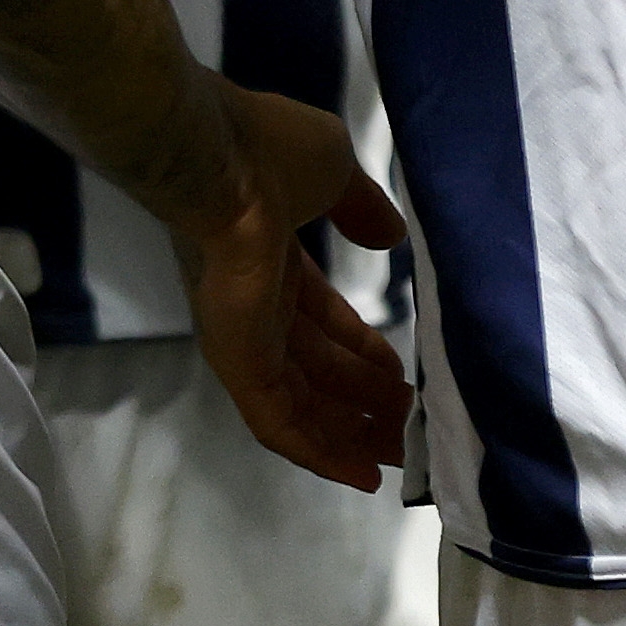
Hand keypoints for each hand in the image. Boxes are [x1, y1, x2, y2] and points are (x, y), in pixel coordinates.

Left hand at [181, 81, 412, 491]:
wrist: (218, 159)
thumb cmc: (272, 152)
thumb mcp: (334, 173)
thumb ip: (360, 208)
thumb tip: (390, 236)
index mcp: (272, 261)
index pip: (319, 320)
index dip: (360, 350)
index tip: (400, 374)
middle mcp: (254, 306)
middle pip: (313, 369)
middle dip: (361, 398)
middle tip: (407, 426)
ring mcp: (243, 338)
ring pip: (299, 403)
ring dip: (347, 431)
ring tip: (397, 454)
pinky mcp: (239, 363)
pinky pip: (278, 422)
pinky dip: (318, 452)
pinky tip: (360, 473)